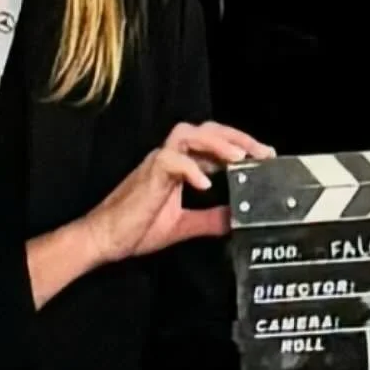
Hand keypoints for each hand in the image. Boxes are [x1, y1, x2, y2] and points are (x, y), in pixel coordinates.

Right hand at [81, 121, 273, 265]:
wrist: (105, 239)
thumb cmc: (136, 228)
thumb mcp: (183, 225)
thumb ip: (209, 219)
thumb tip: (235, 219)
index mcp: (179, 166)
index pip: (213, 143)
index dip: (239, 146)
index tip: (264, 157)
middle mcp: (170, 158)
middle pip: (206, 130)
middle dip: (236, 137)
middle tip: (262, 152)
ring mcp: (158, 163)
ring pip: (189, 135)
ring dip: (217, 143)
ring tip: (240, 158)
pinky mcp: (148, 174)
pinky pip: (171, 160)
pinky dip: (190, 169)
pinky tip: (205, 185)